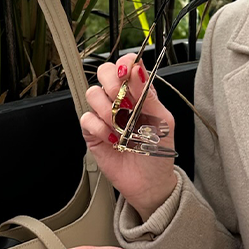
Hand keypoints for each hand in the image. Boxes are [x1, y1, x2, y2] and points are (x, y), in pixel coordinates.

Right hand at [80, 55, 178, 219]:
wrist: (148, 183)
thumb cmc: (158, 153)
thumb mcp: (162, 121)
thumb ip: (148, 94)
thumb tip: (138, 68)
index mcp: (140, 92)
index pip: (127, 65)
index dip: (124, 65)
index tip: (128, 74)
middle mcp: (120, 100)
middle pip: (104, 73)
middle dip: (112, 85)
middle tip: (124, 103)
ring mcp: (104, 114)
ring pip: (93, 94)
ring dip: (108, 112)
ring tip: (122, 129)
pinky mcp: (92, 131)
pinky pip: (86, 118)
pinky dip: (99, 128)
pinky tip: (112, 140)